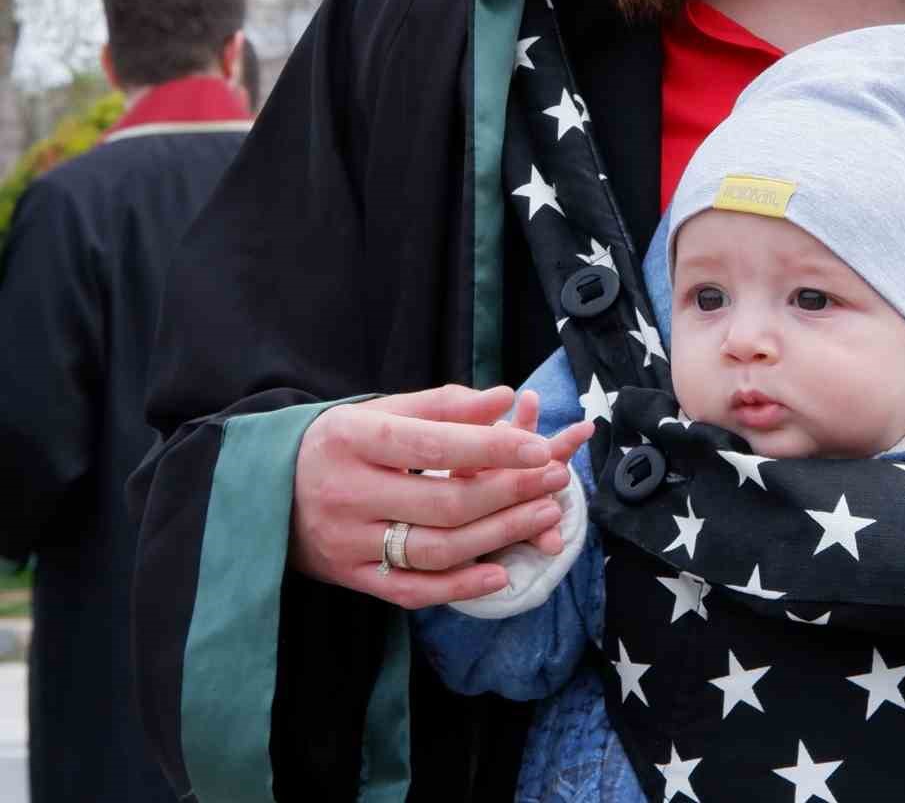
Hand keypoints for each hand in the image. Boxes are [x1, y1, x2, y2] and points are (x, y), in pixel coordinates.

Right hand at [290, 383, 592, 608]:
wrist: (265, 489)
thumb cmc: (339, 441)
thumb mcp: (380, 410)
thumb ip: (442, 404)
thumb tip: (503, 397)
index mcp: (354, 440)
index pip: (434, 445)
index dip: (492, 447)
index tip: (539, 447)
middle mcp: (347, 493)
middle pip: (442, 502)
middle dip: (509, 492)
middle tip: (556, 479)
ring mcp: (347, 542)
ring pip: (434, 549)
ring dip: (498, 535)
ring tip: (545, 516)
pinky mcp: (349, 578)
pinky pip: (409, 590)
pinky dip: (459, 587)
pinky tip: (501, 572)